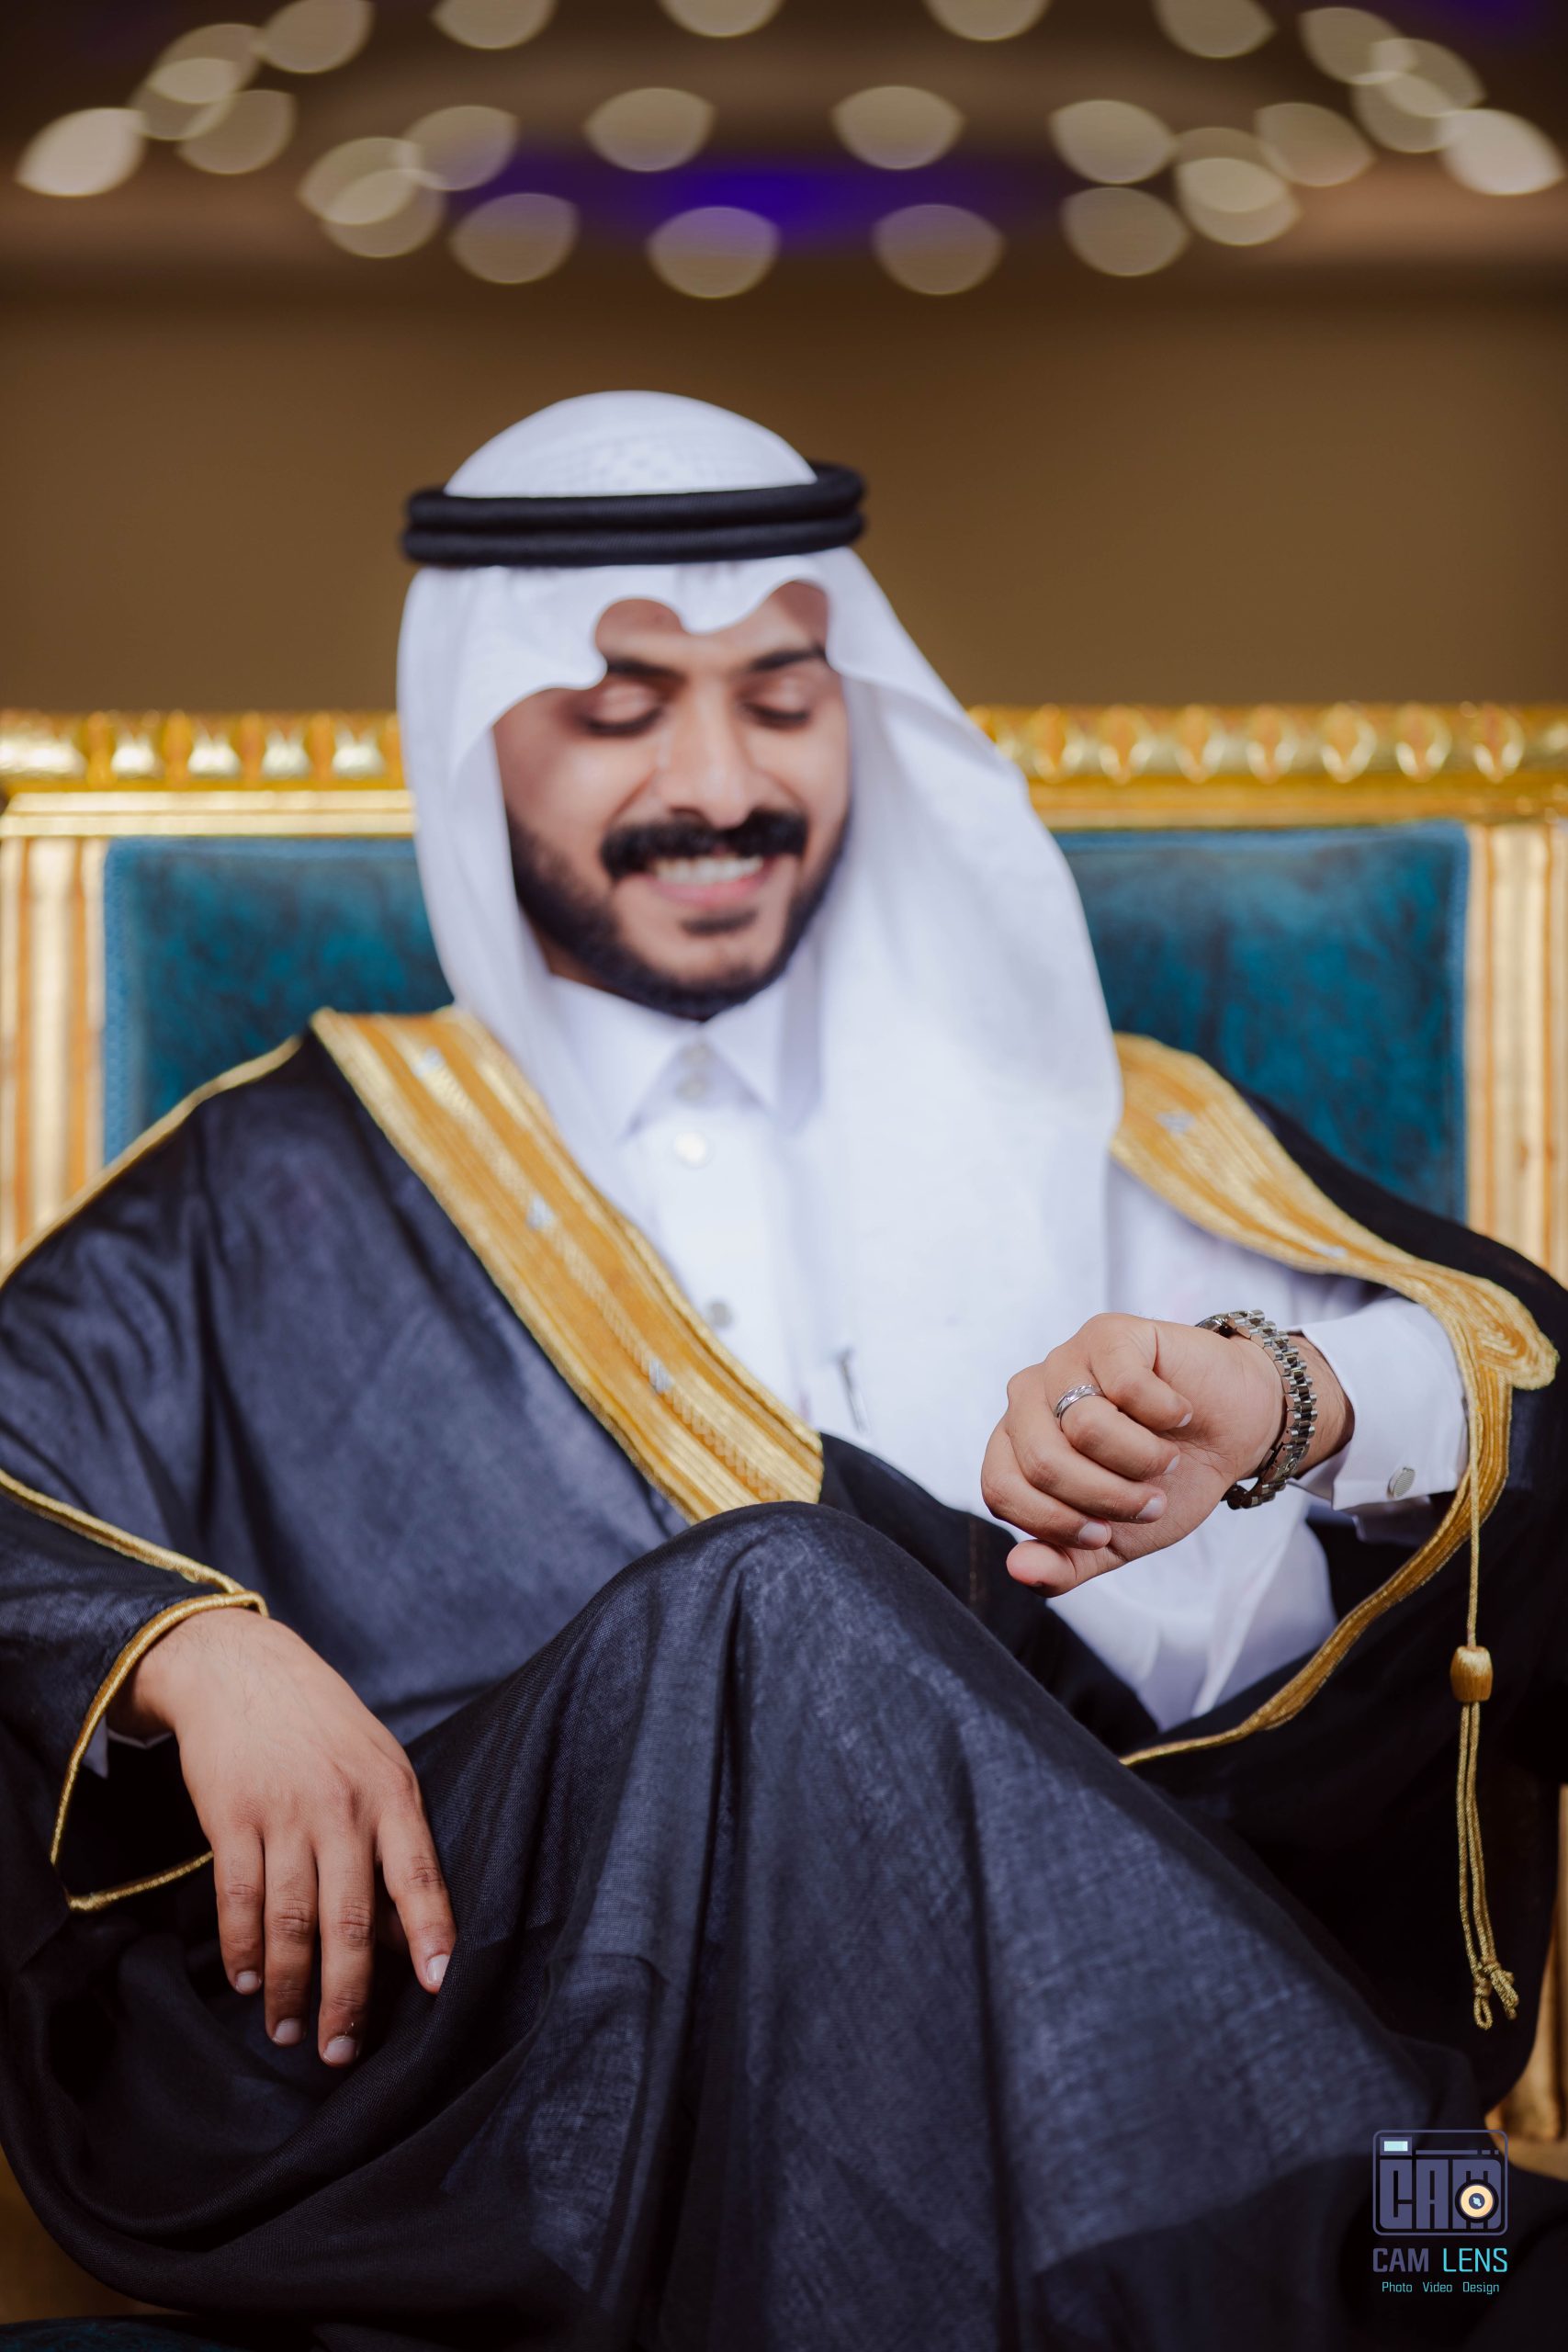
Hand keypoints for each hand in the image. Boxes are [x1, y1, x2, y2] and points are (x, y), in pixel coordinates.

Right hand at [110, 1608, 454, 2065]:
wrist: (243, 1667)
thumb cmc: (323, 1727)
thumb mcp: (378, 1763)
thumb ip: (392, 1840)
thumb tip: (405, 1932)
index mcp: (392, 1792)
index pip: (419, 1873)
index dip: (432, 1932)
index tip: (442, 1988)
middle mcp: (342, 1805)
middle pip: (349, 1918)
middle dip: (347, 1994)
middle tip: (341, 2050)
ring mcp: (284, 1811)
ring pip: (290, 1921)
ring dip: (287, 1986)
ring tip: (287, 2031)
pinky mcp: (231, 1816)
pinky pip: (239, 1898)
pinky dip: (241, 1948)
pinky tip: (246, 1981)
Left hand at [980, 1313, 1350, 1595]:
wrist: (1231, 1433)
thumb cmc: (1166, 1483)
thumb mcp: (1116, 1541)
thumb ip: (1064, 1565)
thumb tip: (1018, 1569)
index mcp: (1016, 1446)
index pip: (1001, 1489)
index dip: (1056, 1523)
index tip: (1105, 1533)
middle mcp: (1028, 1398)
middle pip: (1042, 1462)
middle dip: (1107, 1497)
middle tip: (1150, 1501)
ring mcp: (1066, 1360)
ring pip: (1085, 1426)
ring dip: (1142, 1459)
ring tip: (1165, 1459)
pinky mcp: (1109, 1333)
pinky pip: (1126, 1385)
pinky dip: (1165, 1412)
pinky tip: (1179, 1412)